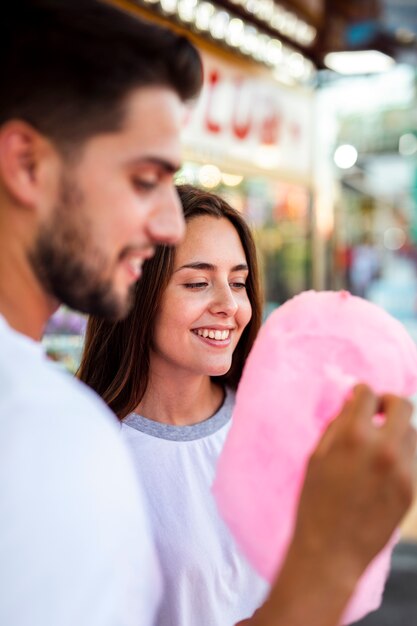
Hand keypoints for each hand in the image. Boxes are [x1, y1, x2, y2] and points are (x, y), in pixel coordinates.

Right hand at [293, 384, 415, 577]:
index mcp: (354, 436)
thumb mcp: (317, 456)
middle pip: (403, 405)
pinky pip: (411, 458)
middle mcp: (384, 448)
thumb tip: (352, 403)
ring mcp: (402, 470)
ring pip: (411, 432)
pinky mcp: (411, 489)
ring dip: (396, 430)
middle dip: (388, 403)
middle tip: (376, 411)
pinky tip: (380, 468)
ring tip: (377, 444)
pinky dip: (399, 454)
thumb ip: (337, 425)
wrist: (331, 551)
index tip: (358, 396)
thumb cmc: (315, 502)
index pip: (368, 394)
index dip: (361, 391)